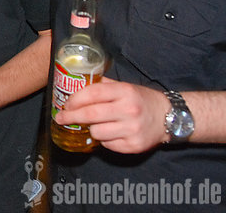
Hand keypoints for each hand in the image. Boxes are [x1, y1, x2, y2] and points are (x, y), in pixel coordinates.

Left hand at [54, 77, 169, 153]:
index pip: (92, 93)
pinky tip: (111, 133)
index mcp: (124, 91)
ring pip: (96, 132)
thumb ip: (102, 85)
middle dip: (70, 117)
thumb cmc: (141, 100)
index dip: (75, 99)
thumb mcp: (124, 87)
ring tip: (96, 125)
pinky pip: (107, 145)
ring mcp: (132, 129)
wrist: (170, 117)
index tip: (64, 104)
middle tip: (60, 118)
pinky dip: (105, 140)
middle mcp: (129, 110)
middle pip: (90, 114)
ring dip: (91, 130)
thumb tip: (75, 84)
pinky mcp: (134, 145)